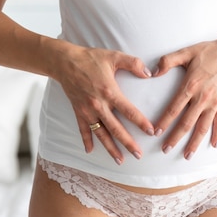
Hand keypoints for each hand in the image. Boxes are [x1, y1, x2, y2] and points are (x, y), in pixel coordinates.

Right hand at [55, 44, 154, 163]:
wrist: (65, 62)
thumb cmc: (91, 58)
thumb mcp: (114, 56)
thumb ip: (133, 63)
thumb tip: (149, 73)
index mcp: (109, 91)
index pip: (128, 110)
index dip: (140, 122)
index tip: (151, 132)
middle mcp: (98, 105)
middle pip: (116, 128)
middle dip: (128, 143)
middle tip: (139, 155)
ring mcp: (87, 110)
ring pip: (101, 134)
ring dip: (110, 148)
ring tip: (120, 160)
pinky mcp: (78, 111)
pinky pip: (83, 130)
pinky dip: (86, 141)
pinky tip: (90, 151)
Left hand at [153, 37, 216, 159]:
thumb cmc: (210, 51)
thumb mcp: (187, 51)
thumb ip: (169, 61)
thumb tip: (153, 72)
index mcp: (191, 85)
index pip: (174, 108)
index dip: (164, 121)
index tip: (155, 132)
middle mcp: (202, 97)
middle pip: (186, 122)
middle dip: (175, 137)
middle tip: (165, 149)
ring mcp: (215, 102)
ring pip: (203, 127)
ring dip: (195, 143)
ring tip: (187, 155)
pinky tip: (214, 145)